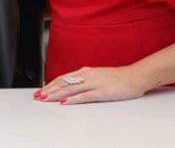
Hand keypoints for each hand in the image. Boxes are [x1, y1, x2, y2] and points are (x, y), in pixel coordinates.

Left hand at [35, 66, 150, 104]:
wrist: (136, 76)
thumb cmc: (118, 78)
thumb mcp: (98, 76)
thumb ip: (85, 80)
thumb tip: (71, 87)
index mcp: (85, 72)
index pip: (63, 78)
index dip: (50, 85)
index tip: (41, 90)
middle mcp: (87, 75)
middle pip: (63, 83)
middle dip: (49, 90)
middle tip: (38, 96)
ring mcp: (94, 83)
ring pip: (71, 89)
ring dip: (56, 94)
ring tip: (46, 99)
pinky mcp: (102, 92)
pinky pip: (85, 96)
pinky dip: (73, 99)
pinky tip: (65, 102)